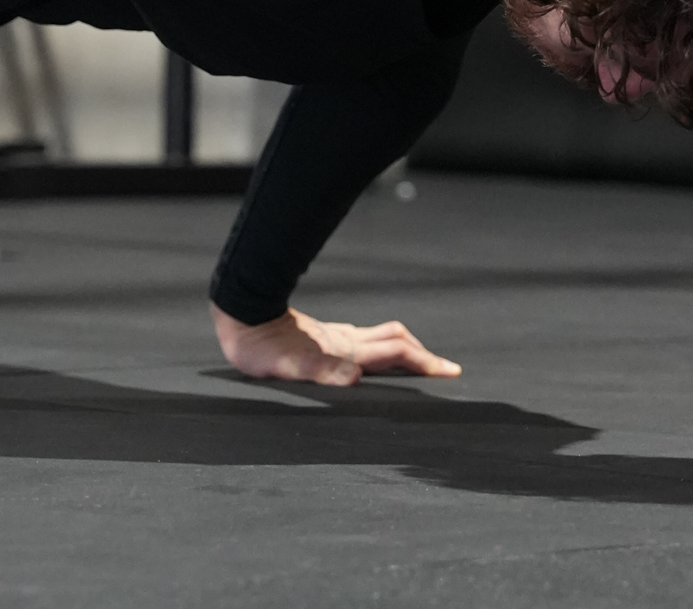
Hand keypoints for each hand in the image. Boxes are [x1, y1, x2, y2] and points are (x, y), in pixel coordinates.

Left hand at [212, 302, 460, 386]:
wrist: (242, 314)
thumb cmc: (260, 346)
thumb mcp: (288, 366)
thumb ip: (322, 371)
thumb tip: (355, 378)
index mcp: (345, 350)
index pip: (396, 352)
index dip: (424, 362)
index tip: (451, 372)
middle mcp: (346, 341)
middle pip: (397, 341)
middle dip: (424, 355)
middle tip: (446, 370)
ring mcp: (336, 336)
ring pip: (383, 336)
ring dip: (407, 347)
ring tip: (421, 361)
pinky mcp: (324, 335)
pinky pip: (366, 338)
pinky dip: (385, 346)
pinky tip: (376, 355)